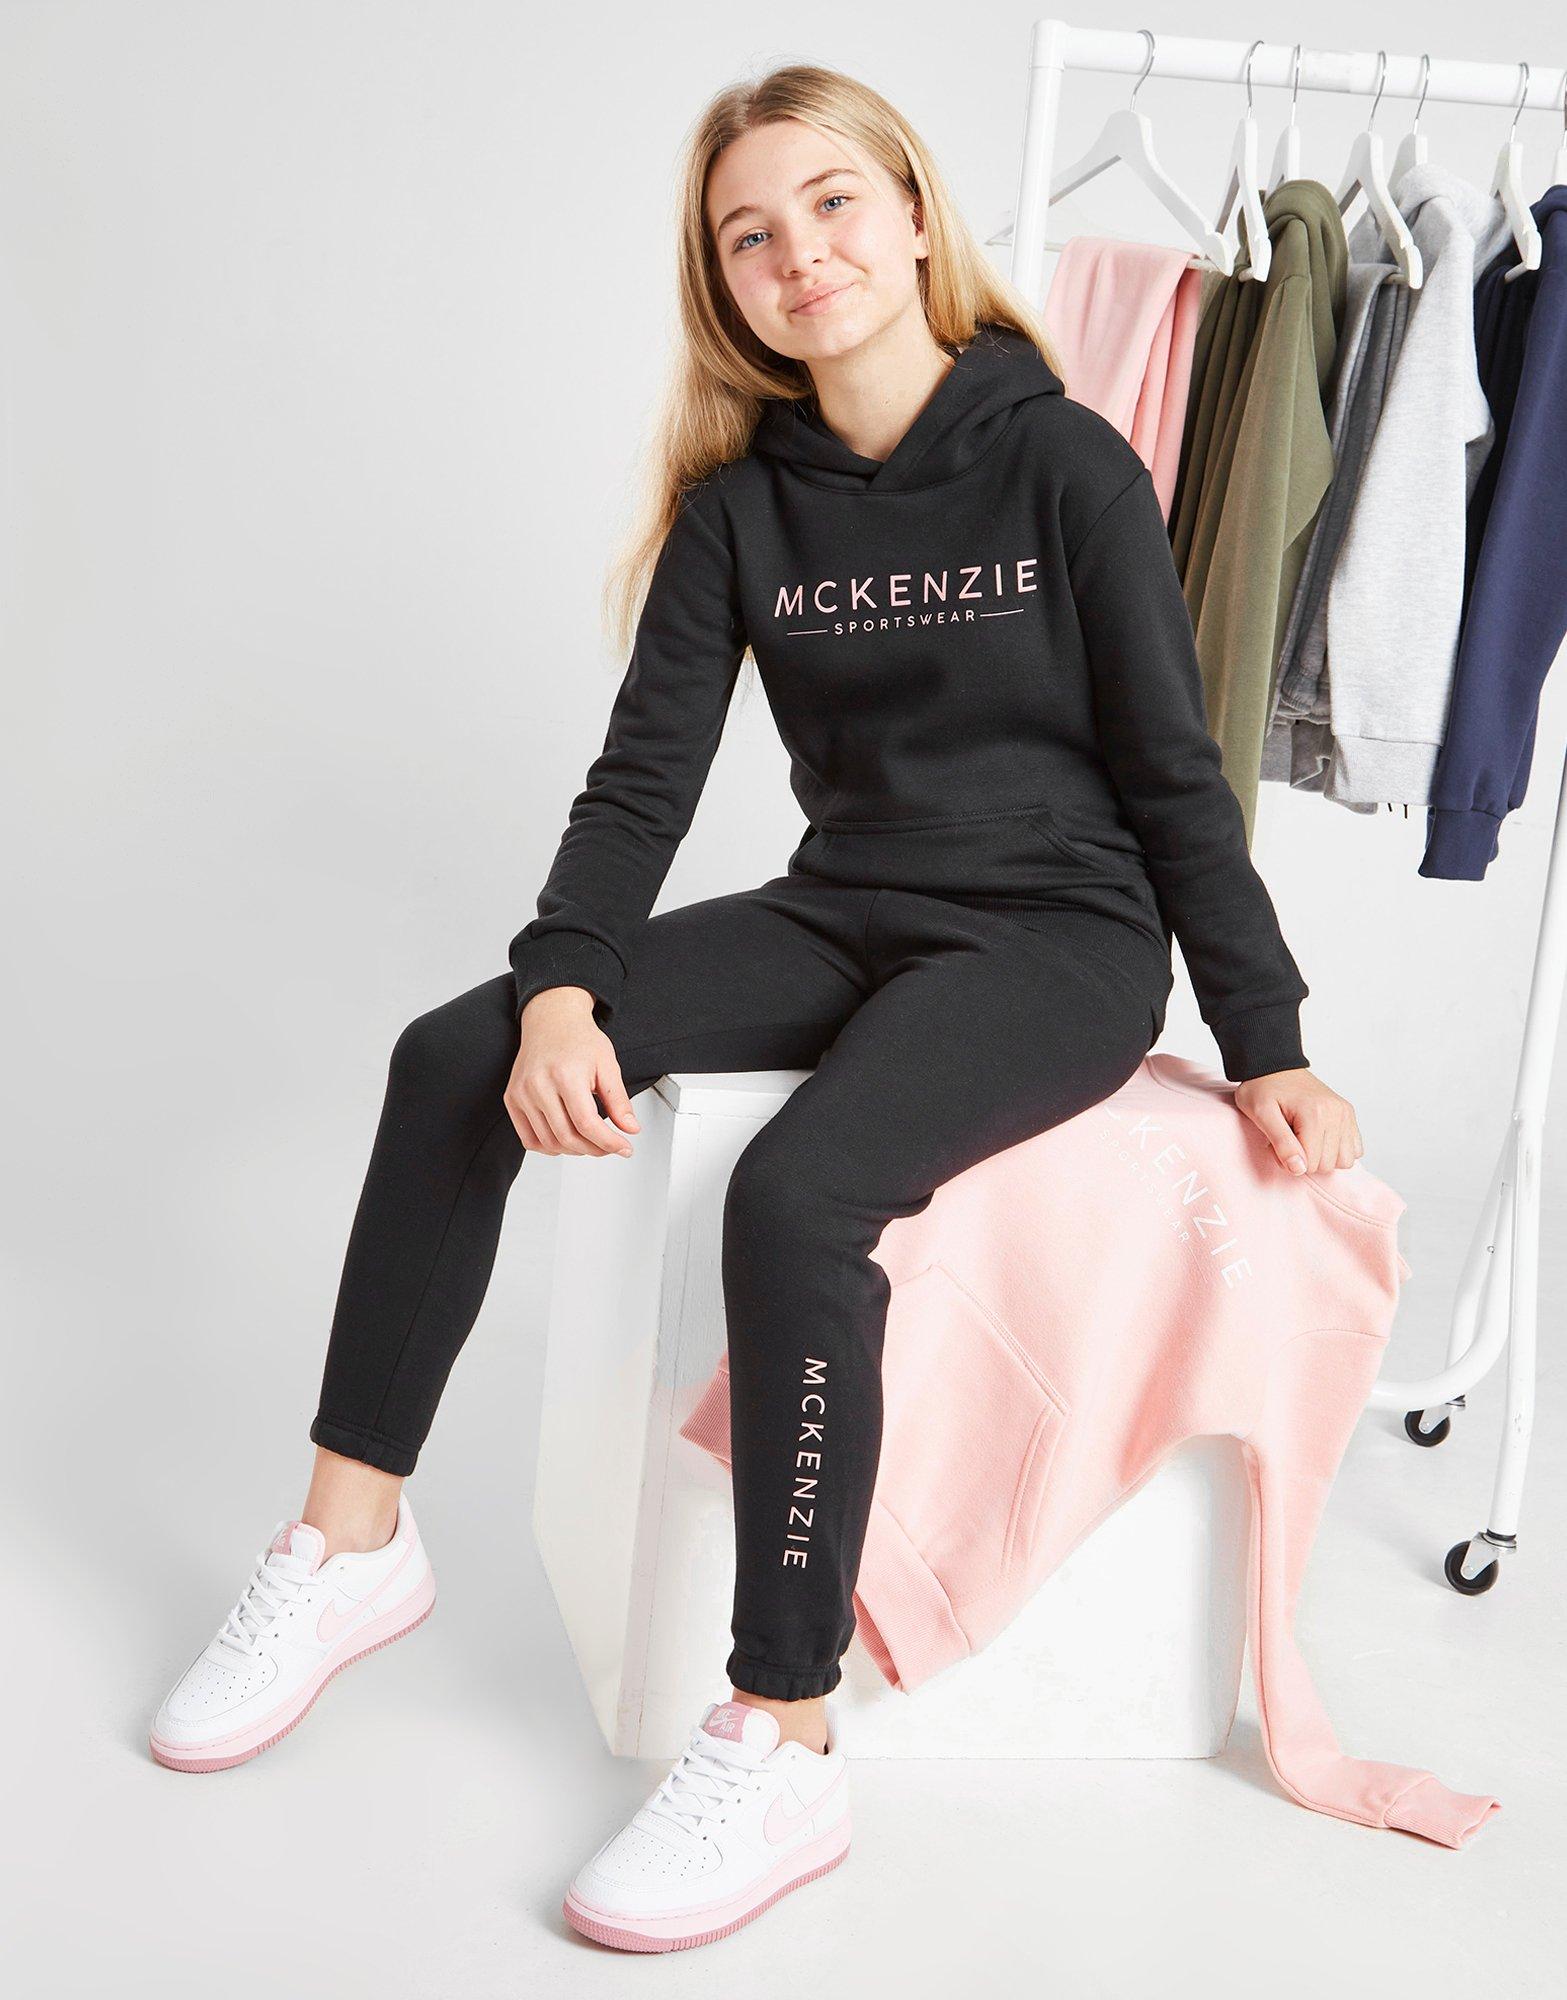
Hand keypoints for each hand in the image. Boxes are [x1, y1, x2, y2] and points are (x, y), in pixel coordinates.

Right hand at [506, 987, 640, 1157]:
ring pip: (548, 1142)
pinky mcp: (512, 1099)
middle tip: (609, 1146)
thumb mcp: (607, 1065)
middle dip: (594, 1149)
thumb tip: (630, 1129)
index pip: (587, 1123)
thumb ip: (619, 1101)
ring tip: (590, 1143)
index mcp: (565, 1075)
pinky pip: (528, 1138)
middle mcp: (538, 1085)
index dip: (608, 1142)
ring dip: (574, 1150)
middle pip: (567, 1137)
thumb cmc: (578, 1039)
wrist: (552, 1020)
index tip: (623, 1147)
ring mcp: (521, 1093)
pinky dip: (549, 1147)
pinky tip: (566, 1140)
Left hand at [1232, 1068, 1362, 1176]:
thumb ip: (1281, 1143)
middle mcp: (1336, 1113)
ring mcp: (1345, 1113)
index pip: (1309, 1164)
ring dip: (1322, 1157)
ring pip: (1344, 1161)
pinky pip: (1354, 1149)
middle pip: (1327, 1165)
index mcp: (1315, 1113)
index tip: (1275, 1143)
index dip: (1288, 1160)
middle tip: (1288, 1138)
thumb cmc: (1262, 1088)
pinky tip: (1318, 1139)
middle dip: (1305, 1159)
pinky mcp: (1348, 1114)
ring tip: (1303, 1138)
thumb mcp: (1261, 1114)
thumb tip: (1298, 1169)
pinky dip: (1337, 1151)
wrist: (1273, 1065)